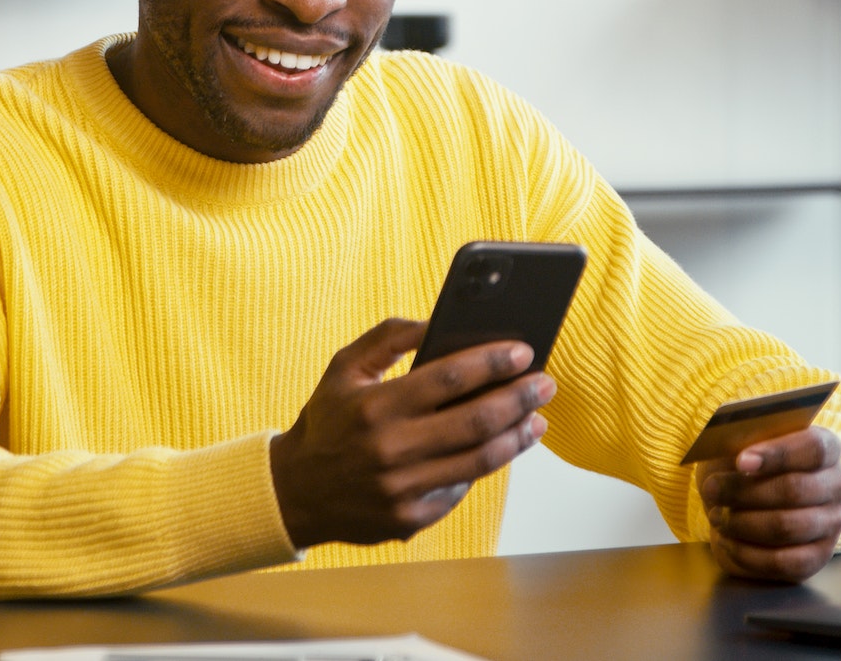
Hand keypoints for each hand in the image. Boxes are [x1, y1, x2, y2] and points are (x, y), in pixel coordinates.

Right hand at [269, 318, 554, 548]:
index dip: (493, 362)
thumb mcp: (344, 367)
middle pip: (475, 421)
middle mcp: (390, 449)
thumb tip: (437, 320)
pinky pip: (460, 490)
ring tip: (537, 419)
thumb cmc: (327, 420)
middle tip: (546, 383)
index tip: (524, 351)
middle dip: (519, 398)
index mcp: (375, 405)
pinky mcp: (408, 519)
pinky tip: (502, 448)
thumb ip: (388, 337)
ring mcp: (401, 489)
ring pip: (478, 461)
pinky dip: (485, 467)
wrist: (294, 491)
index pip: (450, 377)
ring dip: (516, 437)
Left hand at [697, 425, 840, 582]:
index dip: (777, 454)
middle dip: (745, 492)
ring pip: (787, 526)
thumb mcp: (740, 445)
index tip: (741, 461)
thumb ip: (741, 442)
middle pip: (795, 489)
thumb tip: (734, 452)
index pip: (813, 448)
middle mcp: (838, 485)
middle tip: (712, 491)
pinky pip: (782, 561)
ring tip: (716, 516)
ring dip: (742, 523)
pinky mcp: (818, 557)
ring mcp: (833, 523)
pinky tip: (726, 540)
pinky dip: (747, 553)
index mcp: (828, 447)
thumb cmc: (744, 467)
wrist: (746, 503)